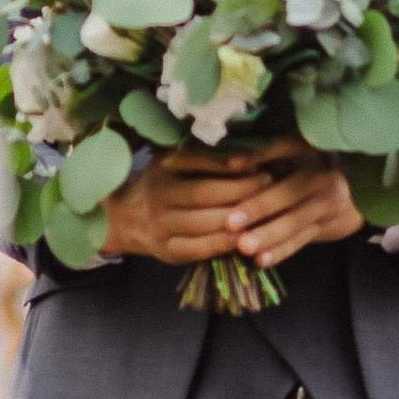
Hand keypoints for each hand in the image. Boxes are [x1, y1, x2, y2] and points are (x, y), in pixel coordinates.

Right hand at [100, 135, 362, 273]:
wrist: (130, 218)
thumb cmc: (169, 184)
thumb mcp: (178, 162)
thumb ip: (206, 157)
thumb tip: (253, 148)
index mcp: (163, 165)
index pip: (196, 159)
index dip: (227, 162)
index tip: (257, 161)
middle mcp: (158, 192)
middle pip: (202, 192)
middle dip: (239, 190)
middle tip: (268, 184)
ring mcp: (160, 223)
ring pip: (201, 222)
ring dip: (235, 219)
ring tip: (263, 212)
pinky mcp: (166, 250)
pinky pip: (197, 248)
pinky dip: (222, 245)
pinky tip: (243, 239)